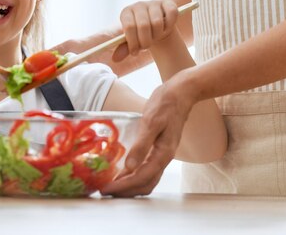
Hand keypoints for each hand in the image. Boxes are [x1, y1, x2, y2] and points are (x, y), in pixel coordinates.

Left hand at [100, 70, 196, 196]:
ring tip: (112, 186)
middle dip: (125, 191)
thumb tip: (129, 167)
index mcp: (163, 154)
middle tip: (105, 191)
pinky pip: (147, 170)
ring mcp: (162, 155)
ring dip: (130, 186)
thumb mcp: (151, 122)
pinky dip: (134, 176)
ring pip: (147, 180)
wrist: (180, 94)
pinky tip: (122, 172)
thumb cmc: (165, 105)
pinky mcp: (158, 150)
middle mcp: (164, 159)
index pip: (141, 178)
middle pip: (145, 184)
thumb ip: (141, 145)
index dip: (123, 186)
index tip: (107, 188)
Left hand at [117, 0, 177, 58]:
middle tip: (146, 47)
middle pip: (144, 26)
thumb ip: (124, 49)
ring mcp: (153, 2)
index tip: (135, 52)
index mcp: (126, 13)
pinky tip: (165, 29)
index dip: (133, 42)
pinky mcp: (167, 2)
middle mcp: (138, 5)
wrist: (157, 26)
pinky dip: (170, 26)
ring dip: (158, 35)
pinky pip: (172, 14)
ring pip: (158, 22)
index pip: (129, 27)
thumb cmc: (141, 34)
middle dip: (146, 41)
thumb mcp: (132, 41)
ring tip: (155, 37)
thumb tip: (115, 59)